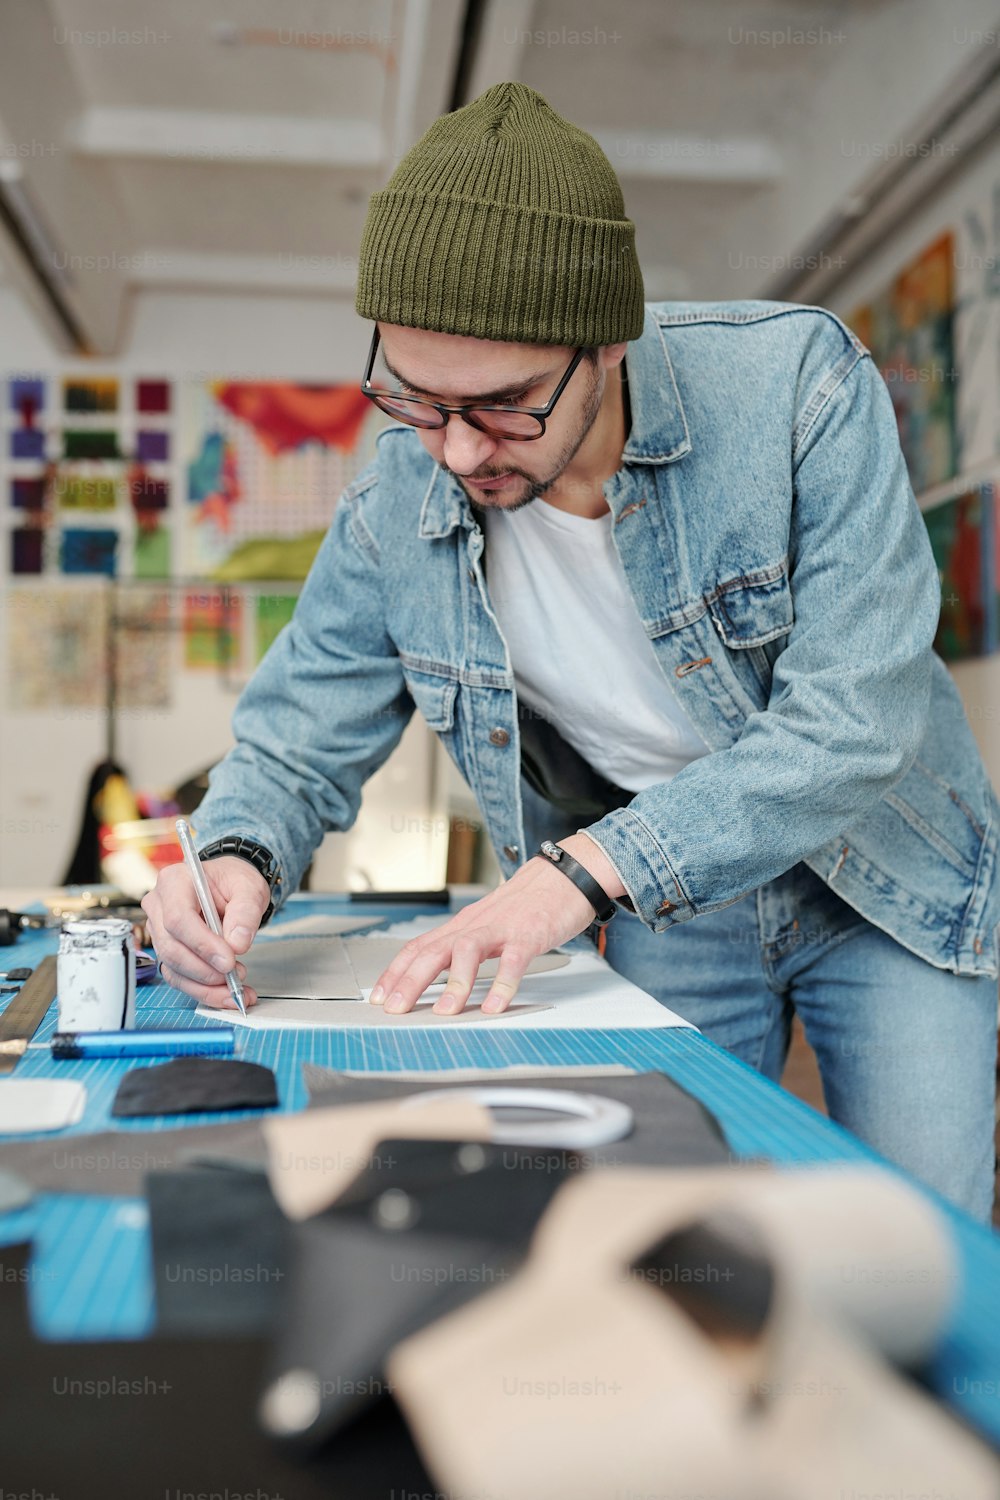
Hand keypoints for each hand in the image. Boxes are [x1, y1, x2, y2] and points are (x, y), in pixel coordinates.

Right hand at [141, 855, 268, 1008]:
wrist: (229, 888)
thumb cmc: (234, 882)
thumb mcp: (249, 888)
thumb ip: (245, 913)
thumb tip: (237, 944)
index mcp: (174, 881)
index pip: (178, 919)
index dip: (202, 944)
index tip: (229, 960)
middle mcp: (159, 906)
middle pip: (172, 947)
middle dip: (205, 969)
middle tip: (236, 976)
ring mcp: (158, 930)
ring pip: (173, 967)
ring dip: (206, 985)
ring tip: (237, 988)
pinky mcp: (167, 951)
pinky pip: (178, 977)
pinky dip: (203, 990)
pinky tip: (226, 994)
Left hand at [370, 834, 623, 1016]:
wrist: (565, 875)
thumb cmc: (527, 905)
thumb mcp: (487, 925)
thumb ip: (464, 950)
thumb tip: (437, 975)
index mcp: (462, 927)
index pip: (418, 947)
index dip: (395, 972)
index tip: (378, 997)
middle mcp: (475, 926)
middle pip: (433, 951)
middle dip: (409, 981)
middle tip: (395, 1010)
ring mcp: (501, 929)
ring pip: (467, 952)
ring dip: (454, 984)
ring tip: (444, 1012)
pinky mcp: (529, 935)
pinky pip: (513, 961)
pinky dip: (502, 984)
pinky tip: (495, 1006)